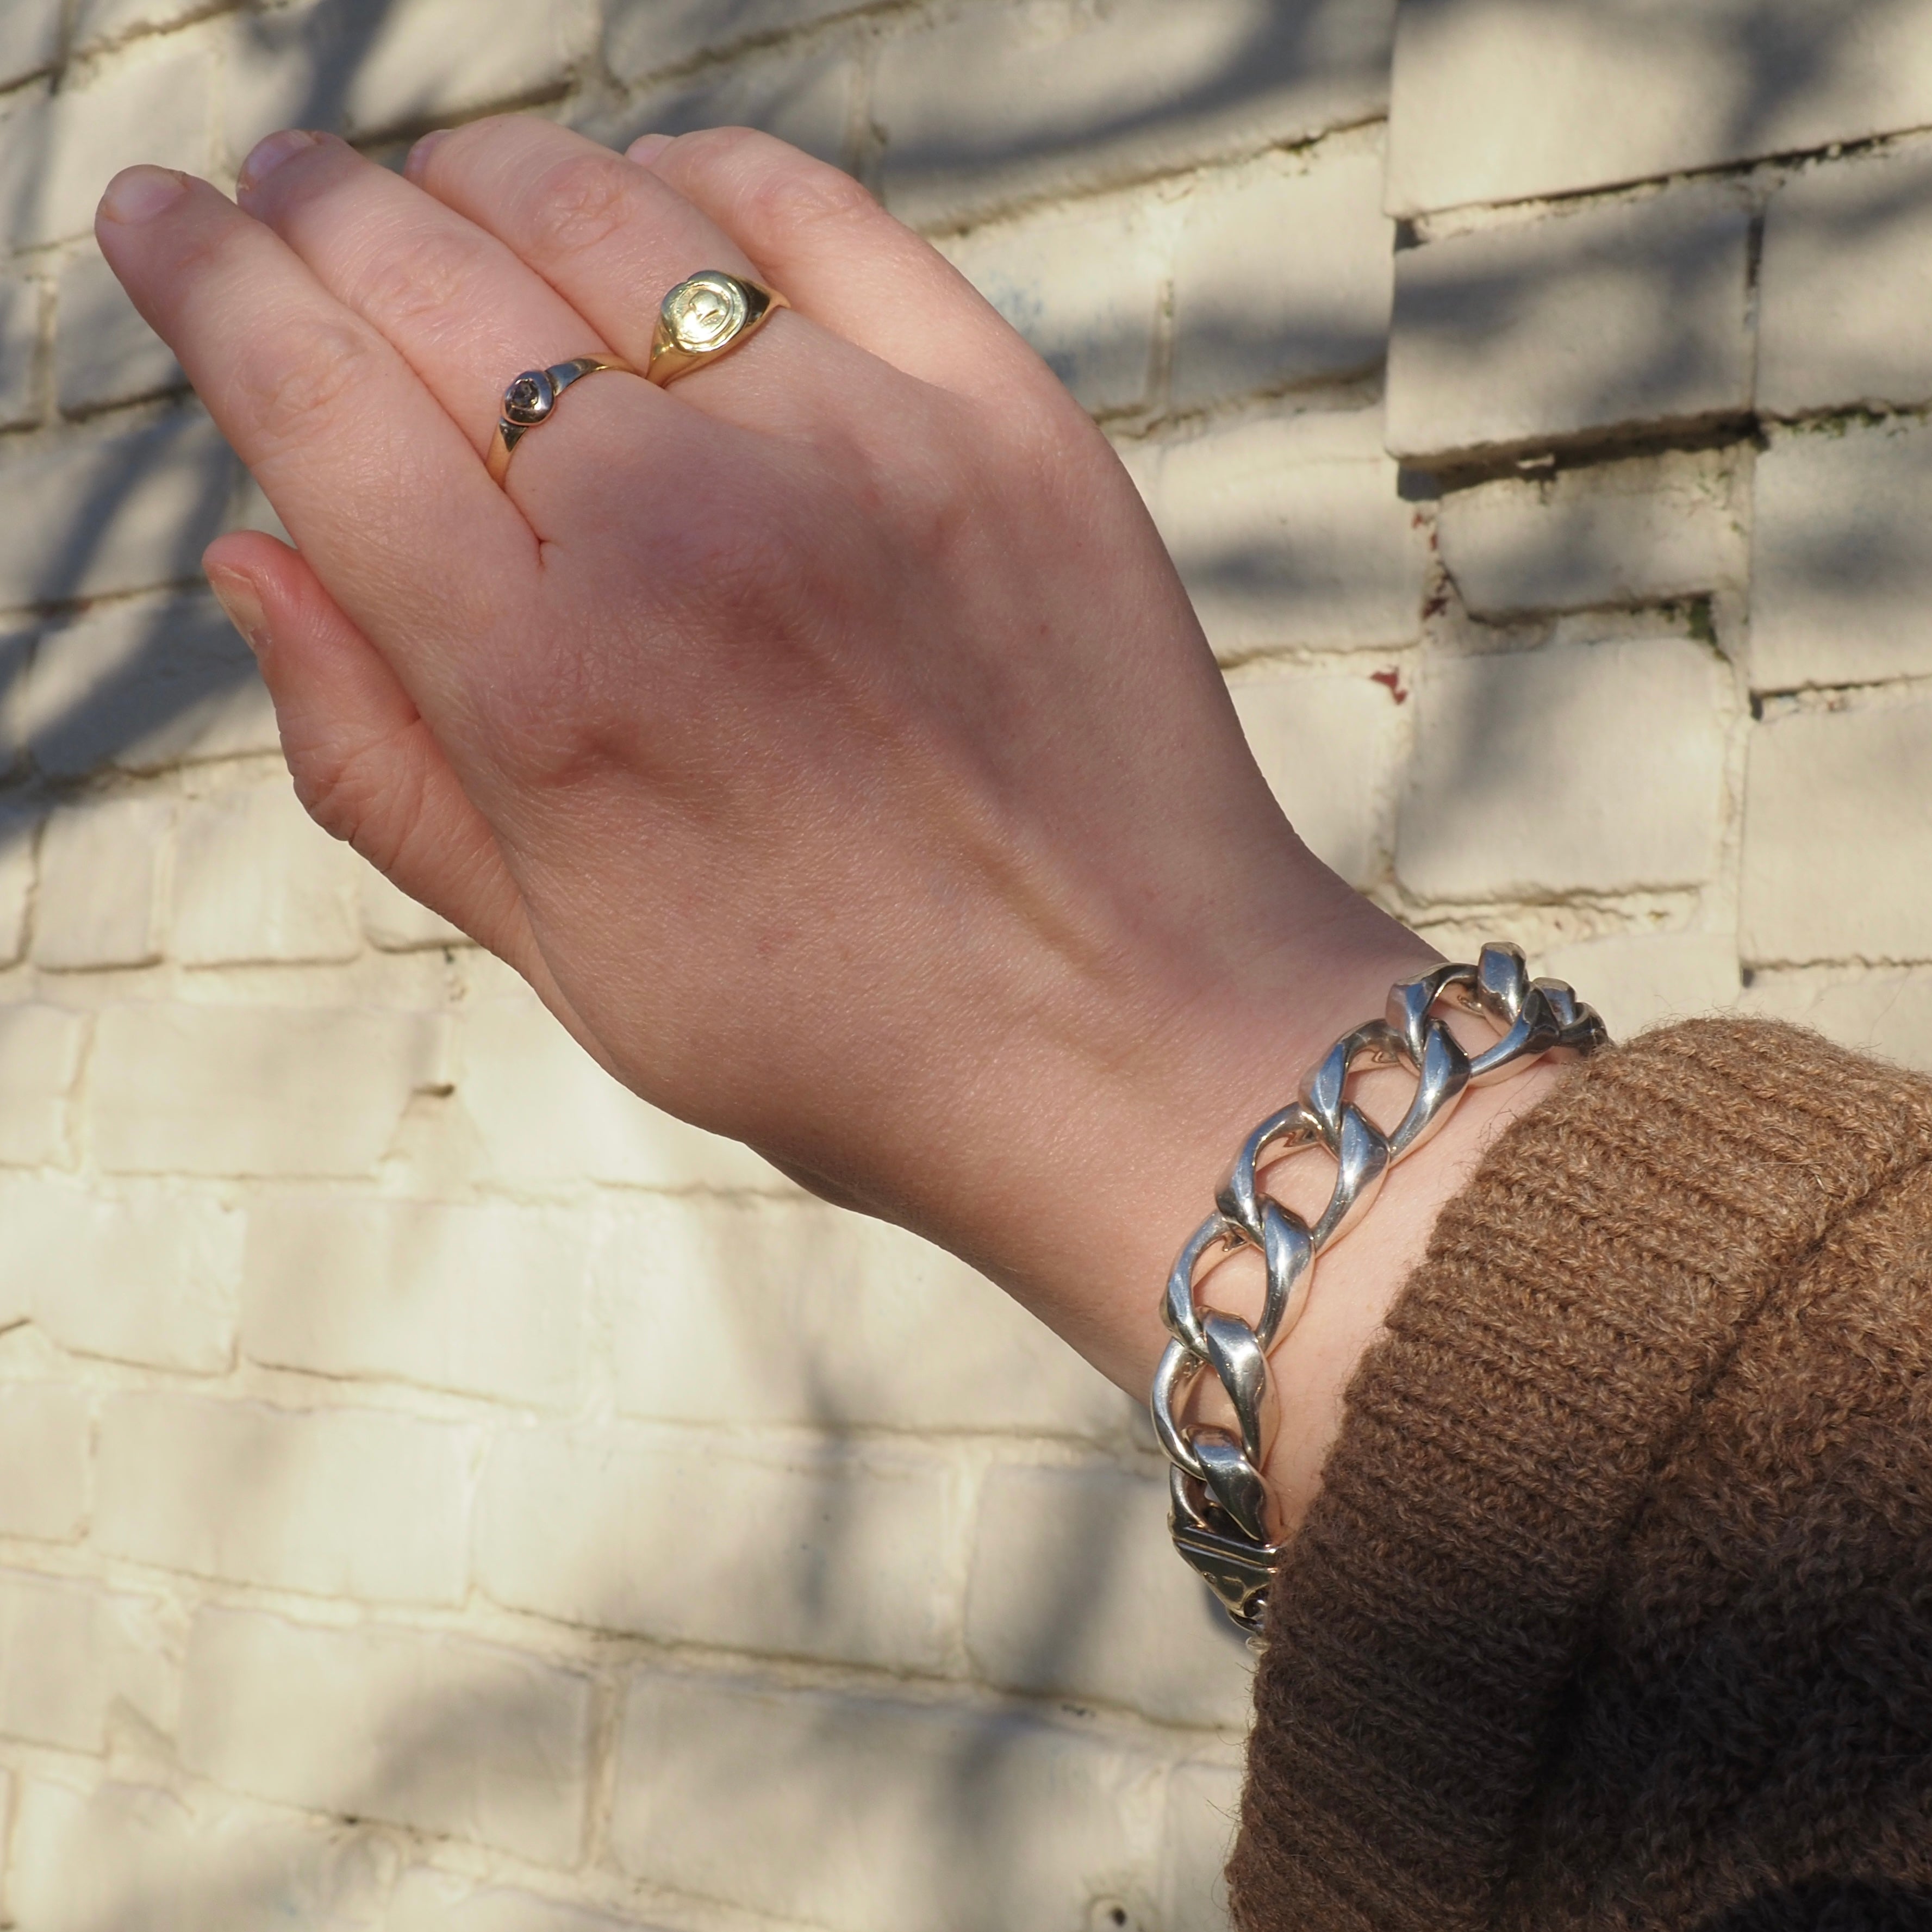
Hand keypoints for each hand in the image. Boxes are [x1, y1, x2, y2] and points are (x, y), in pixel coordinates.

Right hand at [98, 119, 1534, 1533]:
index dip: (204, 281)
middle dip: (317, 209)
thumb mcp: (569, 956)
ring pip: (603, 214)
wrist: (1129, 1039)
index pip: (309, 399)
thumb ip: (384, 762)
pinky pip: (815, 218)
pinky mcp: (1002, 420)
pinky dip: (700, 178)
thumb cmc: (843, 1032)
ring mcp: (852, 452)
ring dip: (485, 172)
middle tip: (282, 188)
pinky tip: (652, 192)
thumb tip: (248, 562)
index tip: (156, 218)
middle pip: (430, 278)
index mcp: (541, 683)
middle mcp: (678, 531)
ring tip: (441, 182)